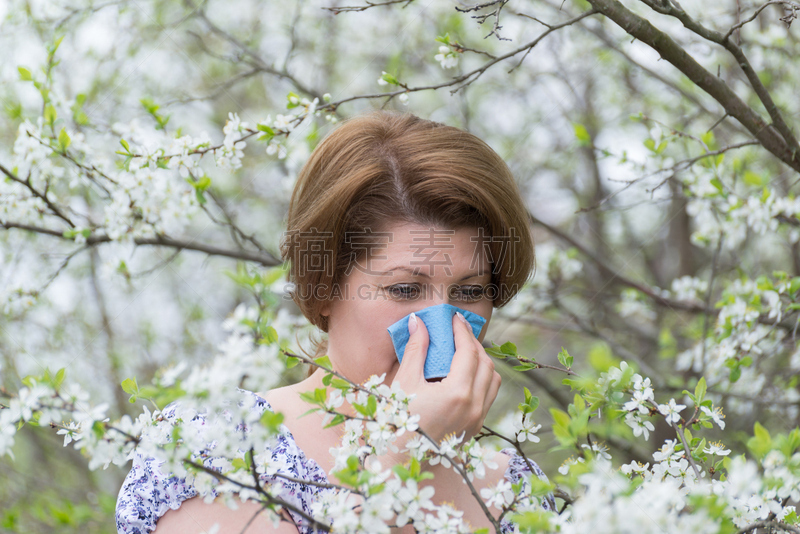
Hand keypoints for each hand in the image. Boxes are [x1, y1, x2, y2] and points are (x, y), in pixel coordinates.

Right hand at [392, 311, 501, 444]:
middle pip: (486, 363)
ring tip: (465, 350)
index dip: (462, 331)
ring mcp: (477, 418)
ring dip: (482, 361)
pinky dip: (483, 379)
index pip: (468, 352)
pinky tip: (466, 373)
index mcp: (457, 393)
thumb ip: (416, 349)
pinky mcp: (475, 427)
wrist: (401, 460)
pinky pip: (489, 396)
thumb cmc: (398, 421)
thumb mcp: (405, 382)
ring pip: (493, 380)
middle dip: (473, 343)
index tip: (454, 318)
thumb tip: (419, 322)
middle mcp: (474, 406)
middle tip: (459, 330)